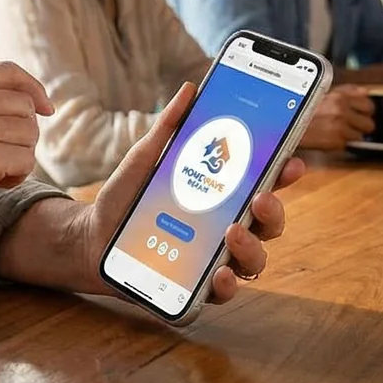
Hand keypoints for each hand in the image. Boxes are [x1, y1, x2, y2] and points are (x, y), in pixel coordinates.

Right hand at [0, 62, 53, 245]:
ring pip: (30, 134)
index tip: (46, 108)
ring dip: (20, 157)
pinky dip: (16, 176)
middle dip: (23, 134)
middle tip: (1, 156)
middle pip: (25, 106)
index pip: (8, 72)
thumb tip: (29, 102)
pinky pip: (26, 161)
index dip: (33, 88)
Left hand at [79, 82, 304, 305]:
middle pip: (268, 224)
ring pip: (254, 261)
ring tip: (232, 232)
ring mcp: (214, 260)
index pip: (264, 185)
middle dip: (274, 211)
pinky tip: (219, 274)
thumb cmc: (127, 196)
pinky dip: (226, 286)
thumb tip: (189, 89)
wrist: (91, 236)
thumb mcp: (146, 158)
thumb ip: (169, 128)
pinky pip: (221, 293)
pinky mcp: (194, 289)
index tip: (292, 161)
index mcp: (222, 197)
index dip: (284, 174)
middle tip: (261, 197)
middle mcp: (226, 230)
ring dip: (252, 247)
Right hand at [298, 85, 374, 149]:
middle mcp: (341, 110)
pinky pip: (347, 145)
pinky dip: (339, 143)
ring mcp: (340, 126)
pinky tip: (329, 137)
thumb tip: (364, 92)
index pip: (368, 105)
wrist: (286, 125)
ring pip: (359, 136)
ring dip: (349, 135)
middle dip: (360, 126)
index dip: (364, 112)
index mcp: (340, 96)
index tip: (359, 114)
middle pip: (369, 123)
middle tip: (349, 125)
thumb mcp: (324, 92)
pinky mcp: (336, 141)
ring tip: (336, 131)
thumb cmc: (302, 110)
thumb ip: (347, 91)